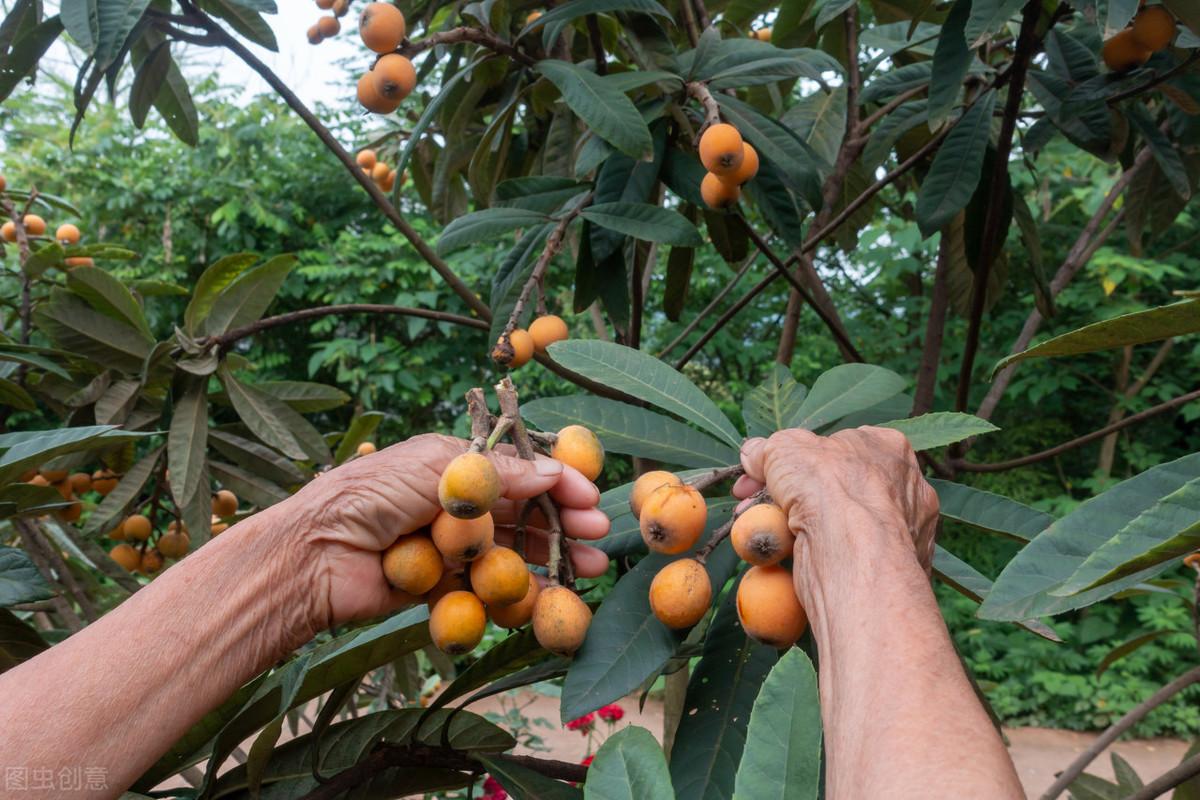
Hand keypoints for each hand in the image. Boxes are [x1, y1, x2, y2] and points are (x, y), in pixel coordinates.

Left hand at [277, 434, 609, 628]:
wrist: (314, 556)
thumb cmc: (368, 495)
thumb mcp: (437, 466)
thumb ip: (498, 472)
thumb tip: (552, 471)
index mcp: (453, 465)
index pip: (518, 471)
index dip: (557, 483)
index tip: (590, 497)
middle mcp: (455, 505)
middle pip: (522, 515)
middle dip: (563, 525)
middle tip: (597, 538)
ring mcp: (449, 548)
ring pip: (511, 555)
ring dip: (550, 562)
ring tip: (587, 572)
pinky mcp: (439, 589)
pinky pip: (485, 592)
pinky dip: (517, 598)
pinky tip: (548, 600)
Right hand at [732, 427, 938, 613]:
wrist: (855, 558)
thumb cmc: (827, 489)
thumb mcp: (784, 449)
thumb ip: (768, 449)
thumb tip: (753, 453)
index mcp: (888, 448)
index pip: (836, 450)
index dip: (793, 463)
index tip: (763, 478)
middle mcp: (904, 488)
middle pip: (834, 489)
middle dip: (790, 497)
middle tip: (753, 505)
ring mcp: (904, 532)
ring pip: (839, 525)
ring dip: (796, 527)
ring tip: (766, 535)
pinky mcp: (893, 571)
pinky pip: (847, 558)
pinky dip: (816, 558)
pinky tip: (790, 560)